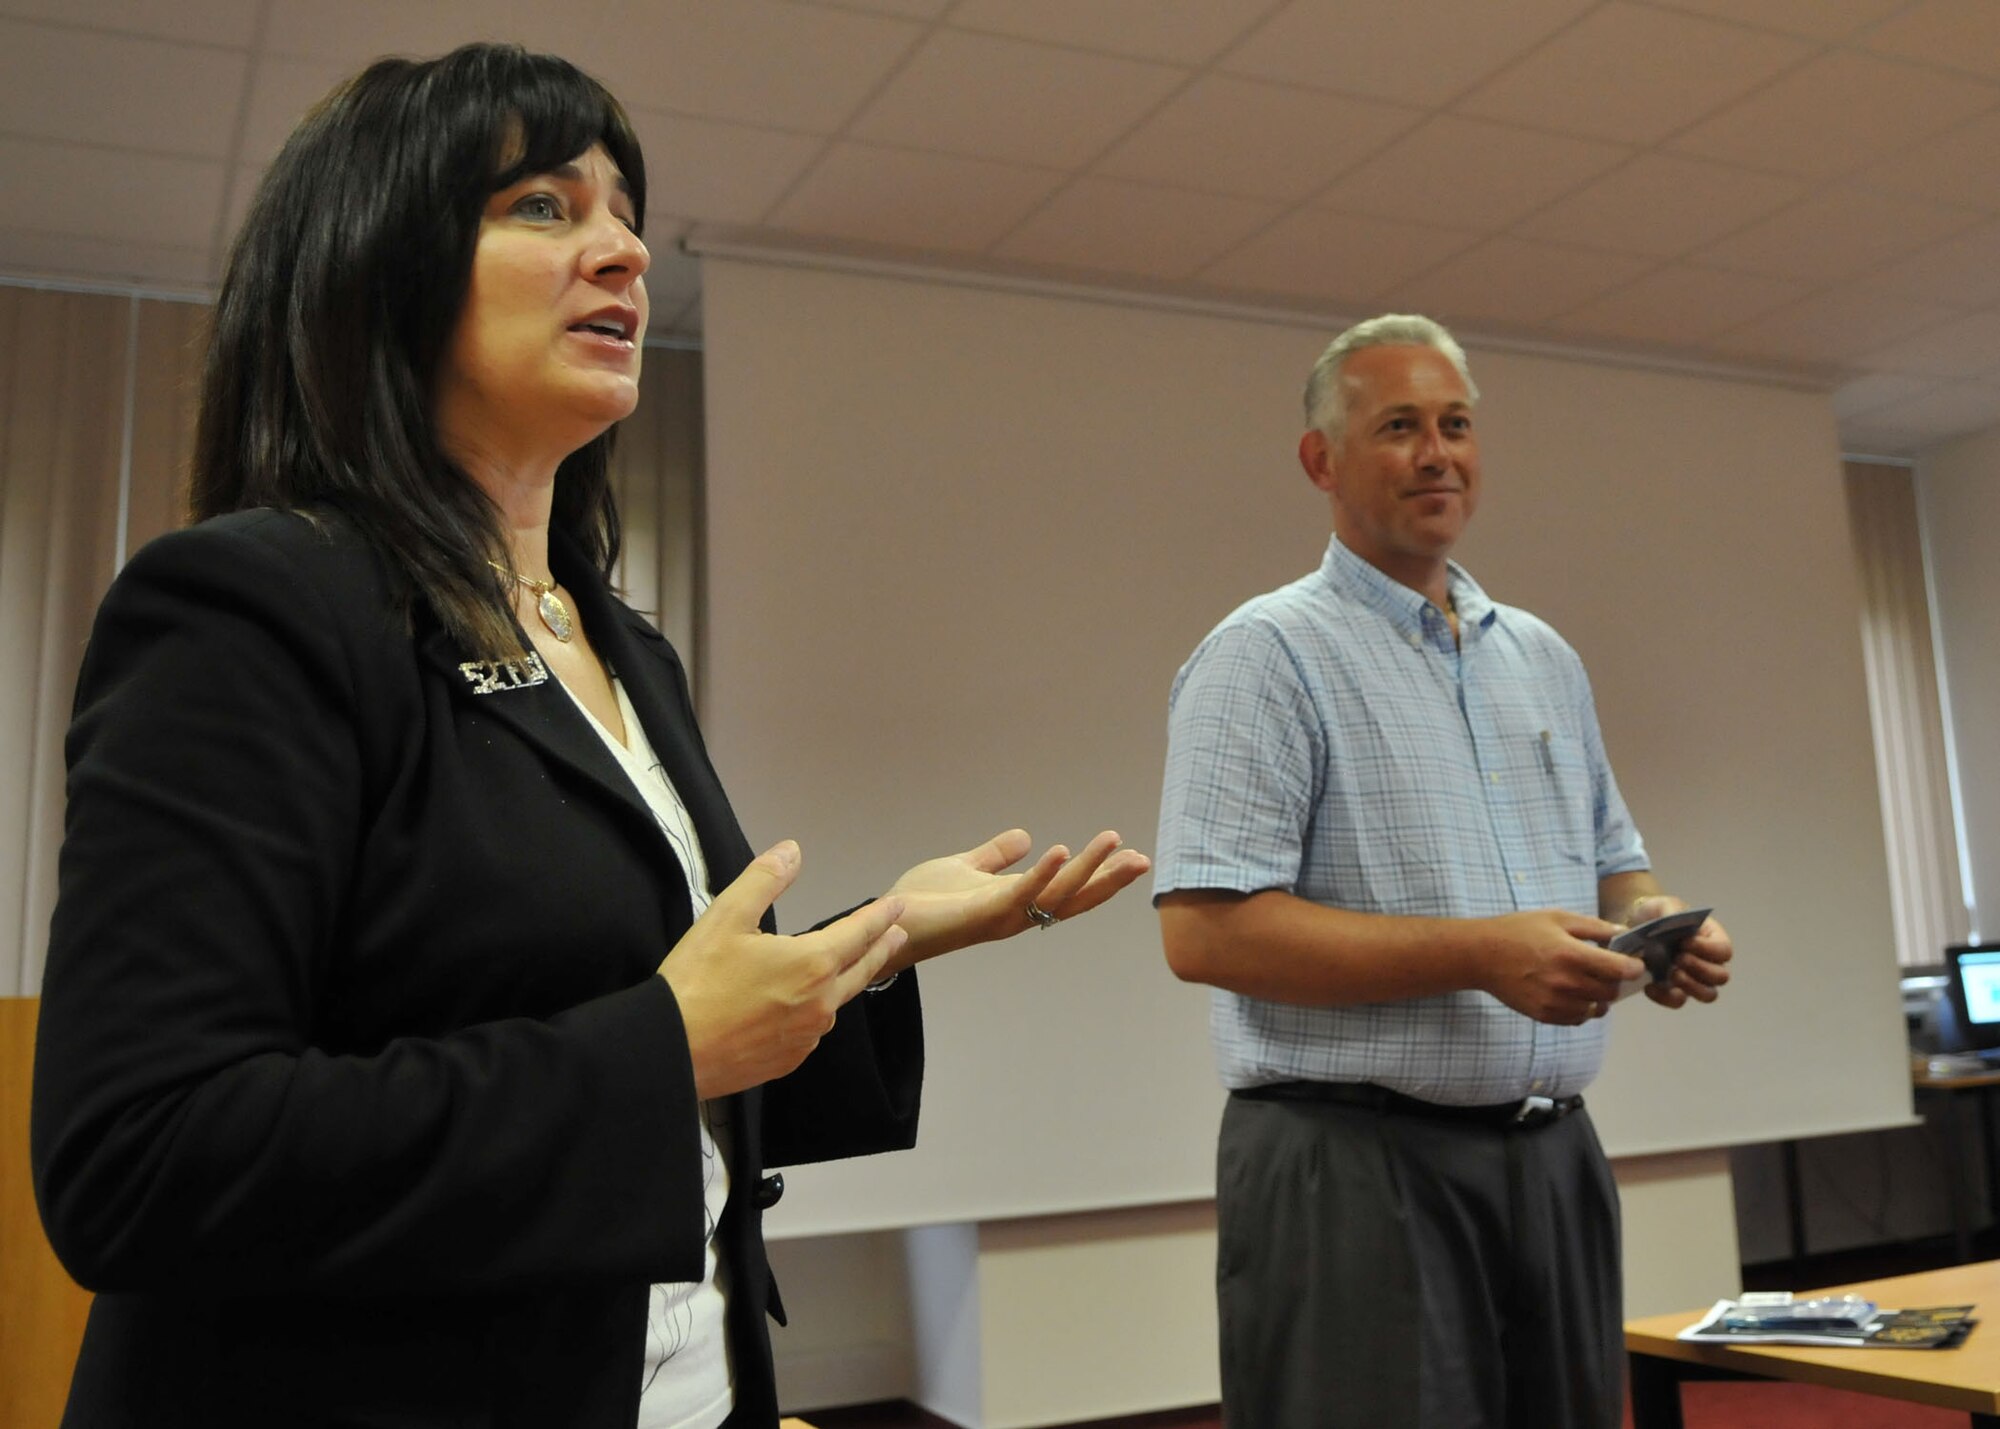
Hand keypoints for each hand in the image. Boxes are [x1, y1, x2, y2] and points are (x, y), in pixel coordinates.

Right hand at [658, 840, 906, 1099]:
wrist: (671, 1050)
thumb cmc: (697, 982)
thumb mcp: (726, 917)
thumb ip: (764, 879)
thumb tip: (792, 851)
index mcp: (812, 963)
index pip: (858, 933)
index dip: (879, 916)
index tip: (897, 905)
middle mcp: (820, 1003)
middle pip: (861, 969)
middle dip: (881, 948)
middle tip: (898, 934)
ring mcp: (806, 1037)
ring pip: (836, 1002)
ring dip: (848, 980)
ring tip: (850, 967)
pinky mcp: (789, 1060)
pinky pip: (812, 1030)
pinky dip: (817, 1011)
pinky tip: (806, 1007)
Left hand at [885, 827, 1151, 966]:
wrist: (889, 922)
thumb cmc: (925, 902)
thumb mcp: (967, 867)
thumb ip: (996, 855)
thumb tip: (1025, 838)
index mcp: (1019, 901)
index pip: (1069, 888)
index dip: (1100, 874)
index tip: (1130, 855)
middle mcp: (1019, 914)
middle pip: (1074, 898)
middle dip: (1109, 879)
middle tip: (1144, 859)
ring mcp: (1004, 916)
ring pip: (1056, 894)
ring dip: (1087, 869)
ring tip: (1113, 842)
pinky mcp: (983, 913)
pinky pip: (1020, 892)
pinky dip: (1042, 873)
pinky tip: (1060, 850)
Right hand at [1476, 909, 1644, 1025]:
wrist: (1482, 956)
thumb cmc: (1519, 931)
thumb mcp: (1557, 918)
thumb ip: (1593, 926)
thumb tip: (1623, 933)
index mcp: (1571, 954)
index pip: (1618, 970)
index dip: (1633, 967)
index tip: (1634, 963)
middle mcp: (1565, 982)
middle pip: (1610, 991)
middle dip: (1615, 981)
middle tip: (1608, 970)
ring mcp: (1554, 1002)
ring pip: (1596, 1008)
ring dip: (1599, 997)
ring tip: (1588, 982)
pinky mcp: (1544, 1015)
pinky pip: (1577, 1018)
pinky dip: (1582, 1008)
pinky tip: (1572, 993)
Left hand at [1623, 895, 1732, 1008]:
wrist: (1634, 926)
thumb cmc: (1657, 913)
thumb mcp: (1663, 905)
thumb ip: (1671, 910)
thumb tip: (1674, 919)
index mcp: (1712, 938)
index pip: (1723, 950)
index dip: (1707, 949)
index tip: (1685, 942)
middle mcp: (1708, 962)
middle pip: (1720, 977)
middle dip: (1700, 969)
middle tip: (1678, 958)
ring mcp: (1693, 978)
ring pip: (1707, 994)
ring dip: (1691, 986)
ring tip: (1671, 973)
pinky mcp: (1674, 989)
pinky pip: (1678, 1001)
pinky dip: (1665, 996)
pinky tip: (1650, 985)